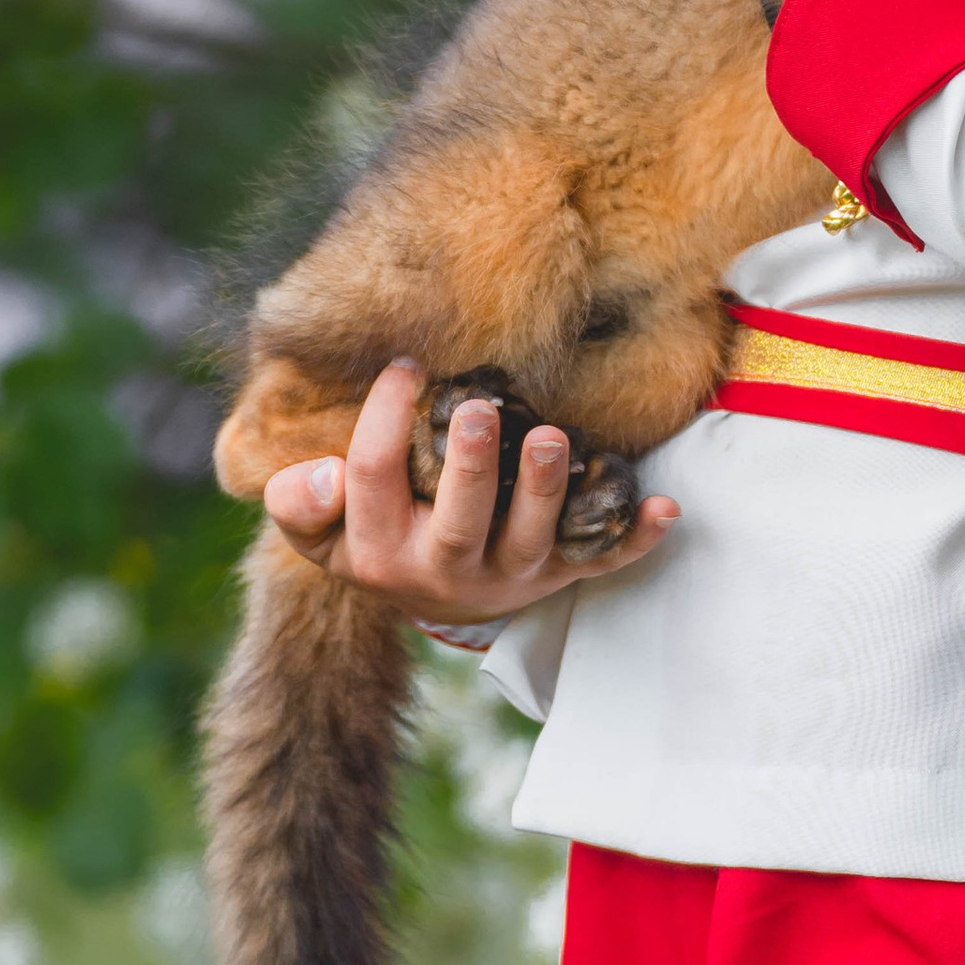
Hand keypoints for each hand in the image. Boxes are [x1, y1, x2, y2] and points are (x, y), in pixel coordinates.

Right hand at [262, 362, 677, 625]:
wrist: (431, 599)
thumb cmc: (378, 536)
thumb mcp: (323, 533)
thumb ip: (301, 501)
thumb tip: (321, 473)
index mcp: (379, 551)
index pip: (371, 479)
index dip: (383, 420)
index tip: (405, 366)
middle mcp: (446, 569)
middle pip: (460, 521)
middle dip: (470, 466)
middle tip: (479, 411)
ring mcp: (510, 576)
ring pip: (533, 539)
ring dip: (549, 491)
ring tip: (554, 437)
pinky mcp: (559, 576)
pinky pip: (603, 562)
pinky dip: (635, 538)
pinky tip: (663, 507)